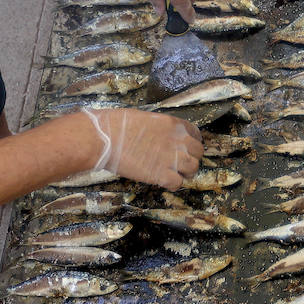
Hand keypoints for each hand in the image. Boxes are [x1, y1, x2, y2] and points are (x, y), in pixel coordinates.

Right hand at [81, 108, 201, 188]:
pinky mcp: (162, 175)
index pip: (195, 134)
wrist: (105, 138)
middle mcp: (178, 141)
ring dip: (185, 172)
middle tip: (180, 163)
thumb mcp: (147, 118)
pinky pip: (178, 184)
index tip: (186, 148)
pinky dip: (173, 185)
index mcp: (174, 124)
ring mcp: (172, 159)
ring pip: (193, 169)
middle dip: (191, 158)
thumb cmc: (118, 124)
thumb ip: (161, 129)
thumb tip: (161, 137)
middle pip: (198, 152)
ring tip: (174, 173)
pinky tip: (164, 182)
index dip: (192, 143)